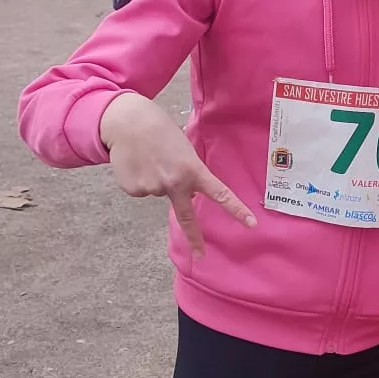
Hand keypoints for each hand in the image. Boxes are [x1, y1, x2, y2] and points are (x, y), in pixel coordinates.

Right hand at [99, 93, 253, 255]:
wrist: (127, 123)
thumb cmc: (159, 130)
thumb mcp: (183, 148)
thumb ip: (189, 171)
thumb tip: (188, 193)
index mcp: (192, 170)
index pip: (219, 193)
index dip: (236, 209)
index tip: (251, 223)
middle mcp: (174, 183)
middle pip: (186, 216)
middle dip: (194, 237)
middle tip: (200, 254)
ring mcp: (153, 188)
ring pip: (159, 192)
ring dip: (156, 179)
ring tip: (149, 158)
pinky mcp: (134, 190)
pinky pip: (142, 190)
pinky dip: (140, 179)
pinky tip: (137, 163)